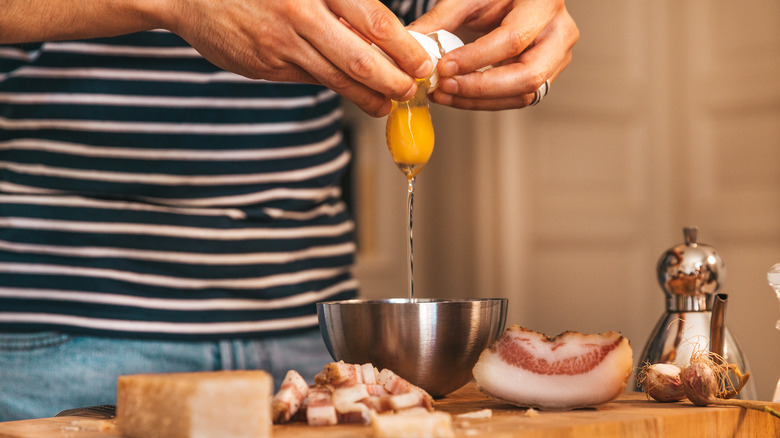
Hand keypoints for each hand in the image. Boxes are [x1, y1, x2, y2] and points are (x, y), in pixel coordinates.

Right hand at [166, 0, 433, 115]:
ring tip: (388, 104)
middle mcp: (299, 14)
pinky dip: (335, 88)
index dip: (403, 47)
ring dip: (369, 96)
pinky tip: (353, 92)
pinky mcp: (266, 67)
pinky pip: (309, 79)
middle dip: (394, 81)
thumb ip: (338, 2)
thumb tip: (379, 31)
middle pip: (360, 58)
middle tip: (412, 91)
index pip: (373, 20)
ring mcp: (280, 45)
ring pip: (336, 78)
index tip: (422, 63)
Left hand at [407, 0, 577, 109]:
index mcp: (545, 3)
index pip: (513, 39)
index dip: (476, 58)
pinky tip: (456, 96)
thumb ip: (442, 18)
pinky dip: (484, 101)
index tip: (444, 66)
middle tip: (445, 86)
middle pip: (528, 76)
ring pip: (523, 95)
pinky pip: (516, 98)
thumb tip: (413, 41)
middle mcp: (559, 33)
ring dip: (479, 101)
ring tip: (443, 94)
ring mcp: (556, 58)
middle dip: (481, 88)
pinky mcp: (545, 76)